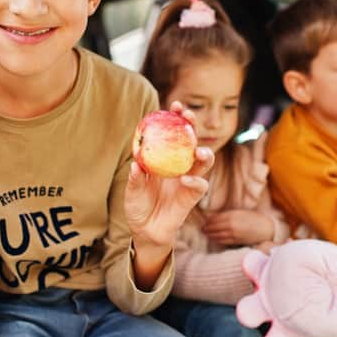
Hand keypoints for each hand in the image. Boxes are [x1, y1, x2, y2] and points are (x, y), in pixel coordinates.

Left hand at [125, 101, 213, 247]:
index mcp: (164, 159)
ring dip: (204, 153)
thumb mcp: (132, 191)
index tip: (175, 105)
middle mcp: (179, 166)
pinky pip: (199, 187)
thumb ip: (135, 179)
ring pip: (204, 162)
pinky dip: (195, 182)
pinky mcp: (192, 197)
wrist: (146, 231)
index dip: (176, 119)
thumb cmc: (138, 206)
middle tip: (188, 117)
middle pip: (191, 141)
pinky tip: (185, 180)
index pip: (173, 134)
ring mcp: (187, 180)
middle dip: (193, 127)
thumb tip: (135, 165)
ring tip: (198, 150)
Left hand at [202, 208, 273, 245]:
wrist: (266, 228)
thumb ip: (228, 214)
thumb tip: (214, 217)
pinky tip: (213, 238)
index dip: (209, 220)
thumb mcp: (240, 212)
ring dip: (210, 234)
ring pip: (218, 235)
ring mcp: (233, 233)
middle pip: (215, 227)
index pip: (216, 218)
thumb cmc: (254, 218)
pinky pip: (223, 241)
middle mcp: (231, 224)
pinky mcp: (236, 241)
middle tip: (202, 228)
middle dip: (207, 228)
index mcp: (232, 215)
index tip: (205, 221)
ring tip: (205, 233)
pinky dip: (217, 239)